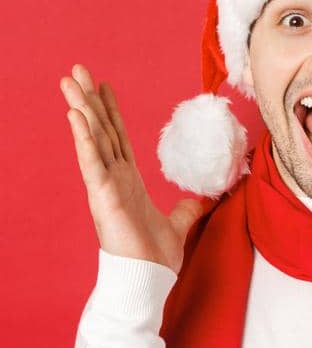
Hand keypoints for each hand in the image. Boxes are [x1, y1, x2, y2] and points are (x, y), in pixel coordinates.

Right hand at [62, 64, 203, 273]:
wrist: (148, 278)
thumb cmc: (155, 255)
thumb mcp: (179, 223)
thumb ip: (189, 207)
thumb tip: (206, 197)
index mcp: (128, 180)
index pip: (118, 137)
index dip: (111, 111)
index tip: (103, 87)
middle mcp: (113, 178)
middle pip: (101, 130)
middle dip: (89, 99)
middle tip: (78, 70)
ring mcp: (104, 185)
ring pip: (92, 138)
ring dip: (81, 108)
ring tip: (70, 81)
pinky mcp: (102, 195)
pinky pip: (91, 161)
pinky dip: (83, 137)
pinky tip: (75, 115)